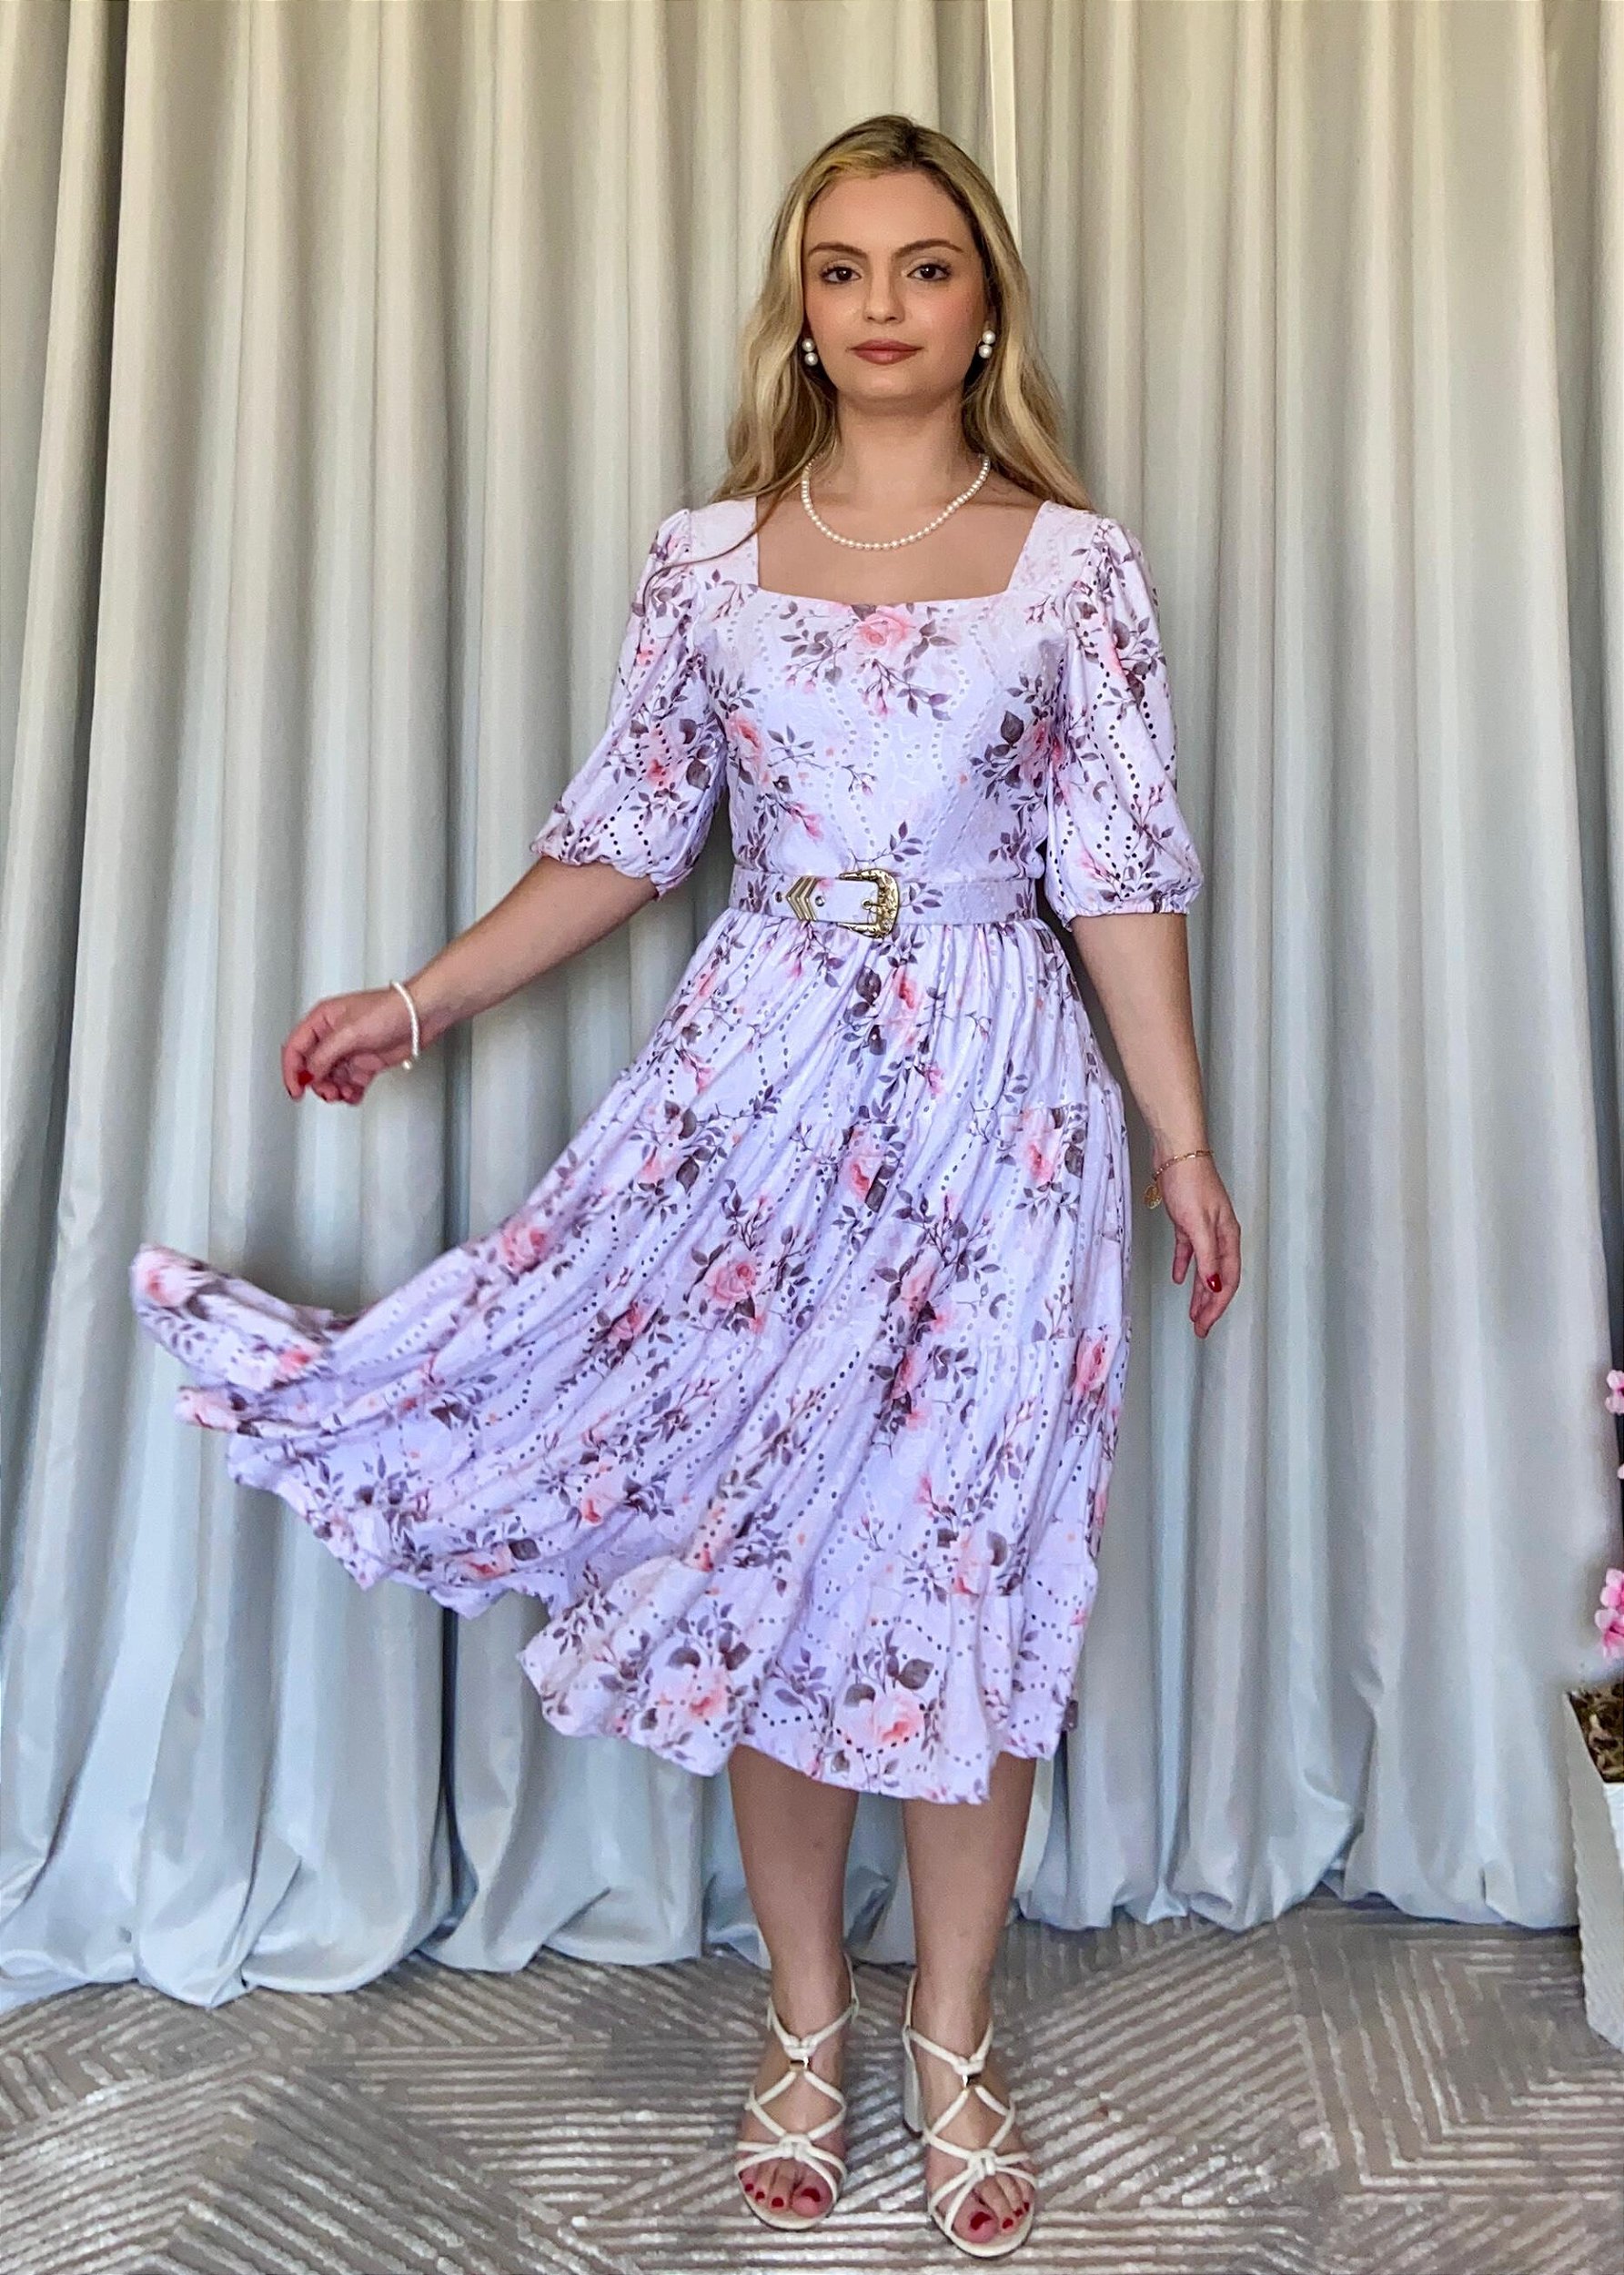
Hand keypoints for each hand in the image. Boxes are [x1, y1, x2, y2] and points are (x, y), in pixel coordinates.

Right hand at [282, 986, 418, 1105]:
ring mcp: (349, 1050)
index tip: (296, 1091)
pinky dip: (351, 1092)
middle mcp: (333, 1036)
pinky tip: (355, 1094)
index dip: (292, 1072)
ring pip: (331, 1078)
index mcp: (322, 1020)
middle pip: (312, 1067)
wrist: (420, 1016)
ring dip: (335, 1090)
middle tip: (329, 1092)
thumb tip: (309, 1074)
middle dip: (318, 1084)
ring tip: (345, 1093)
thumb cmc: (389, 1011)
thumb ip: (324, 1055)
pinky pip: (351, 1083)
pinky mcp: (366, 1062)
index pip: (295, 1049)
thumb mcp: (348, 1033)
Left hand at [1153, 1153, 1239, 1336]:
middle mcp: (1220, 1235)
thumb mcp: (1198, 1225)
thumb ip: (1207, 1257)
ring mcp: (1205, 1228)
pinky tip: (1179, 1278)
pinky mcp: (1188, 1221)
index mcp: (1228, 1237)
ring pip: (1204, 1268)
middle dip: (1210, 1305)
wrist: (1176, 1153)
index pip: (1227, 1280)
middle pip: (1218, 1278)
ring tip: (1193, 1312)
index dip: (1217, 1305)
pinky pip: (1190, 1251)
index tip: (1205, 1324)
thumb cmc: (1190, 1184)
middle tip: (1200, 1328)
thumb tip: (1215, 1287)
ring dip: (1199, 1291)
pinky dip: (1185, 1266)